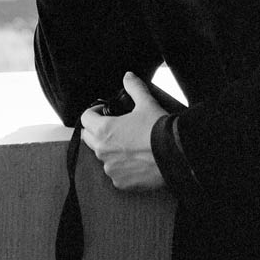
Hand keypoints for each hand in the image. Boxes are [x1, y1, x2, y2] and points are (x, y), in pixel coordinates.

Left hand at [80, 72, 168, 190]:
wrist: (175, 155)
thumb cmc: (158, 129)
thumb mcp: (146, 103)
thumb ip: (134, 88)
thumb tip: (128, 77)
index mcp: (103, 130)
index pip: (85, 118)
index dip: (93, 112)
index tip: (103, 111)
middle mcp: (102, 151)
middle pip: (88, 138)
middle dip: (97, 131)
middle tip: (114, 127)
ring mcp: (111, 169)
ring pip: (102, 157)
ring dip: (110, 150)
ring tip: (128, 145)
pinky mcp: (121, 183)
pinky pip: (115, 173)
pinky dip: (122, 167)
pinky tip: (136, 161)